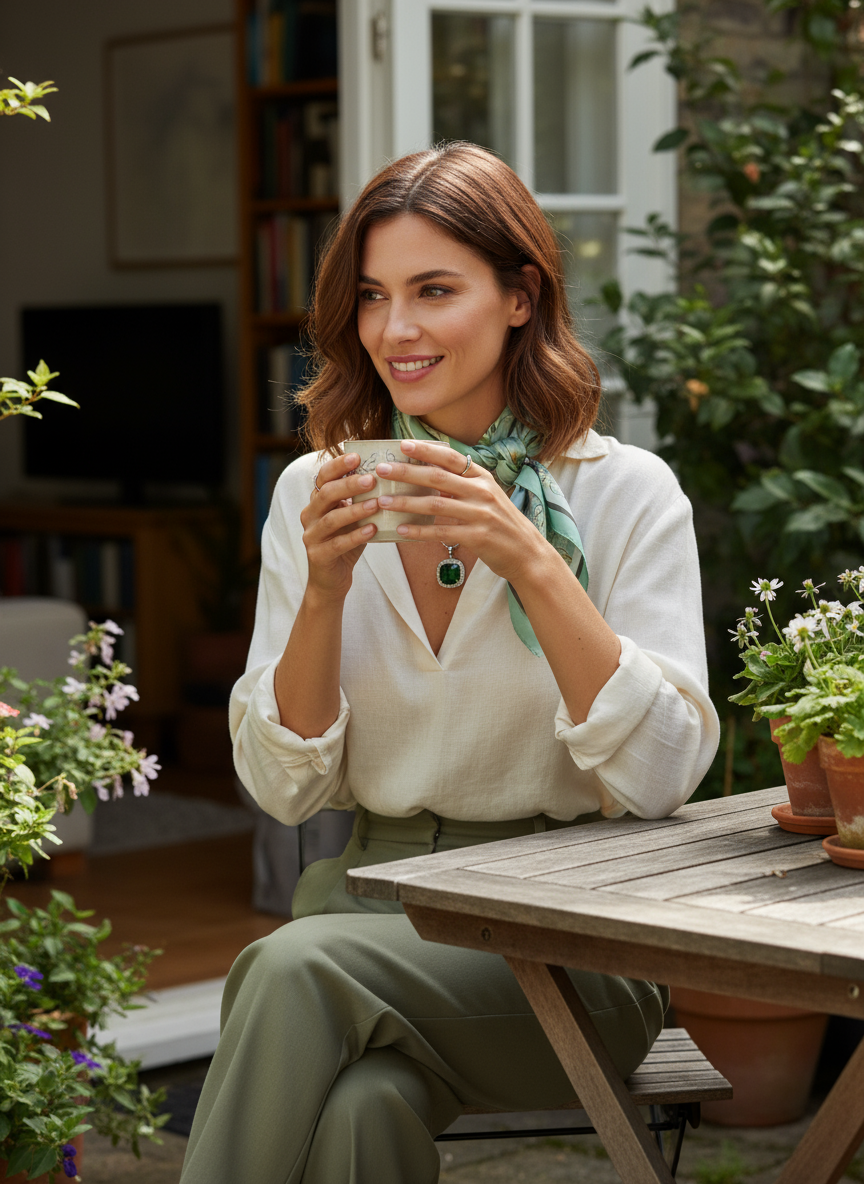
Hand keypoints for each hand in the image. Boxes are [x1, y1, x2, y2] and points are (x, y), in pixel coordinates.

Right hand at [300, 452, 378, 600]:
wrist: (331, 580)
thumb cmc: (346, 542)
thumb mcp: (353, 517)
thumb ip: (362, 499)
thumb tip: (389, 474)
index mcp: (317, 501)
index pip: (323, 477)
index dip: (338, 465)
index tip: (357, 455)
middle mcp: (309, 515)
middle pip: (326, 494)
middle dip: (348, 484)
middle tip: (372, 478)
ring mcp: (311, 536)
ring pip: (331, 519)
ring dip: (355, 510)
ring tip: (376, 503)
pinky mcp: (318, 556)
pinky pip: (337, 544)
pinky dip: (356, 536)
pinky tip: (373, 530)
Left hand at [375, 440, 550, 584]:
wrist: (528, 554)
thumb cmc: (503, 525)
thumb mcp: (487, 498)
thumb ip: (462, 486)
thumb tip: (429, 476)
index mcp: (483, 478)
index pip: (450, 458)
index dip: (425, 450)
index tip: (402, 444)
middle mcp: (482, 492)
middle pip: (437, 477)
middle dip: (406, 472)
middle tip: (381, 469)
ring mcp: (481, 514)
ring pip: (435, 504)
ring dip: (406, 502)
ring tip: (383, 502)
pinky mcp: (478, 537)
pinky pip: (442, 532)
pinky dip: (419, 532)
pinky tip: (400, 531)